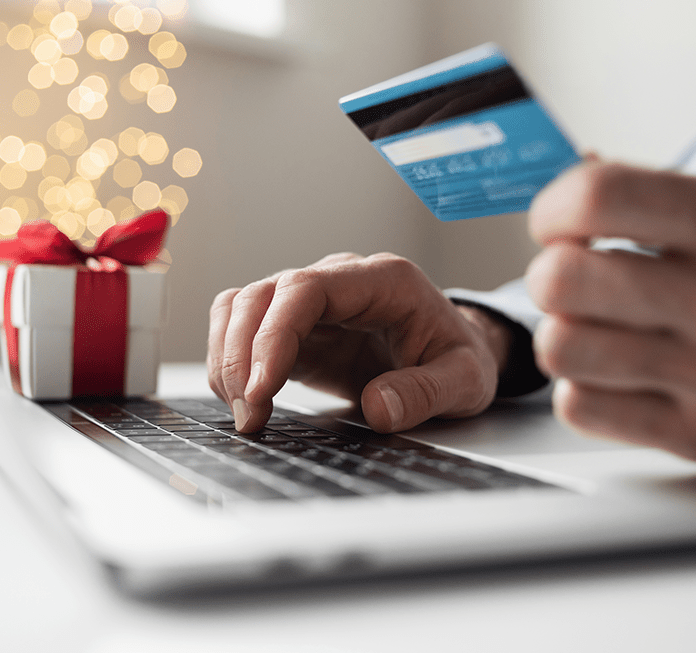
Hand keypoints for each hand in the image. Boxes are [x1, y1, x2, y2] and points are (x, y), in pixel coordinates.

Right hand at [207, 252, 509, 432]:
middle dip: (242, 356)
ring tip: (245, 413)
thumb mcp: (467, 381)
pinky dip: (230, 360)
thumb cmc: (459, 358)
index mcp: (384, 280)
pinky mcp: (295, 326)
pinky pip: (242, 327)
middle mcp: (340, 279)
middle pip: (263, 295)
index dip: (274, 336)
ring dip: (229, 358)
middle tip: (249, 416)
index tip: (262, 390)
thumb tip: (379, 408)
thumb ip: (428, 393)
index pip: (306, 288)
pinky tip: (244, 400)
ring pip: (242, 306)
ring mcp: (312, 300)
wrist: (454, 353)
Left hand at [526, 161, 695, 468]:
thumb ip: (661, 194)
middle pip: (562, 281)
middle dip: (551, 272)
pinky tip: (619, 371)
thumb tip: (567, 190)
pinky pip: (581, 408)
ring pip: (562, 349)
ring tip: (596, 324)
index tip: (559, 220)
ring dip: (564, 331)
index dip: (554, 207)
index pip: (598, 198)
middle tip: (574, 274)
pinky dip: (584, 386)